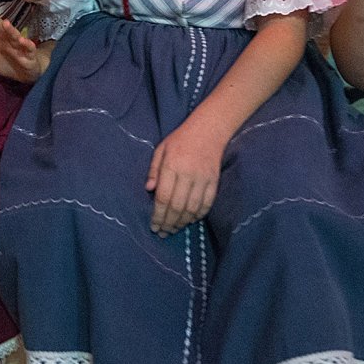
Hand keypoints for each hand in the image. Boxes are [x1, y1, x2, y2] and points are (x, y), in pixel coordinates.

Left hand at [0, 2, 50, 82]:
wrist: (26, 74)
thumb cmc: (7, 62)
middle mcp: (8, 40)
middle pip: (0, 28)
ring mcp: (19, 47)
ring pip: (15, 37)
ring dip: (11, 30)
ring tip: (6, 23)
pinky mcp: (29, 56)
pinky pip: (29, 49)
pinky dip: (27, 45)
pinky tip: (23, 41)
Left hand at [145, 119, 228, 236]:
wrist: (209, 130)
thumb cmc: (180, 139)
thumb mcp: (161, 149)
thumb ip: (154, 170)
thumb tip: (148, 190)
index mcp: (172, 166)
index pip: (163, 197)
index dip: (158, 215)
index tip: (154, 226)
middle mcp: (188, 174)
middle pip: (177, 206)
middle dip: (168, 223)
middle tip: (163, 233)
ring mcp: (203, 179)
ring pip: (192, 208)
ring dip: (182, 222)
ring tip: (174, 229)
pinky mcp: (214, 181)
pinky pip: (207, 204)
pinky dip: (198, 215)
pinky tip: (190, 221)